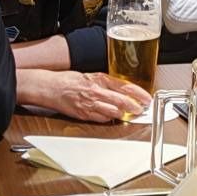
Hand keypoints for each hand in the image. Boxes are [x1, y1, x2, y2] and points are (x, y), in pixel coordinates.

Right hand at [18, 69, 149, 121]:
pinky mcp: (84, 115)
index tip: (146, 98)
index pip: (124, 86)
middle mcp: (96, 92)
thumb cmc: (68, 80)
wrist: (50, 88)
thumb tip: (123, 89)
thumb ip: (107, 82)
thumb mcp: (91, 76)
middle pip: (121, 101)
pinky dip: (109, 119)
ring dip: (124, 114)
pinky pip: (102, 119)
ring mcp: (90, 104)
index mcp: (99, 79)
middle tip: (141, 110)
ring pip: (113, 112)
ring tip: (129, 114)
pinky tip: (113, 117)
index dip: (138, 93)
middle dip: (134, 107)